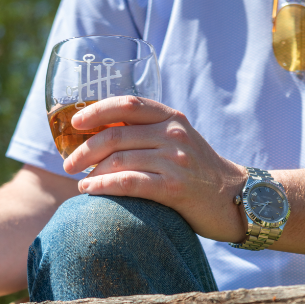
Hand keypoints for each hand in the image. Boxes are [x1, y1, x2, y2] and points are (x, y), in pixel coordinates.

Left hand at [63, 96, 247, 243]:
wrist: (236, 199)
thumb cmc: (198, 173)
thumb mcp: (178, 142)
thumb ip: (149, 134)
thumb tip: (102, 137)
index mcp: (171, 117)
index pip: (127, 104)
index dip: (96, 111)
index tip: (75, 122)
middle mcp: (173, 134)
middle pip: (116, 135)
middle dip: (85, 149)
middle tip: (68, 164)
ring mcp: (175, 160)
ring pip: (119, 160)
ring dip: (90, 171)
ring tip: (78, 181)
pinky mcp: (174, 188)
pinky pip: (129, 183)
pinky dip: (103, 186)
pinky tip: (89, 190)